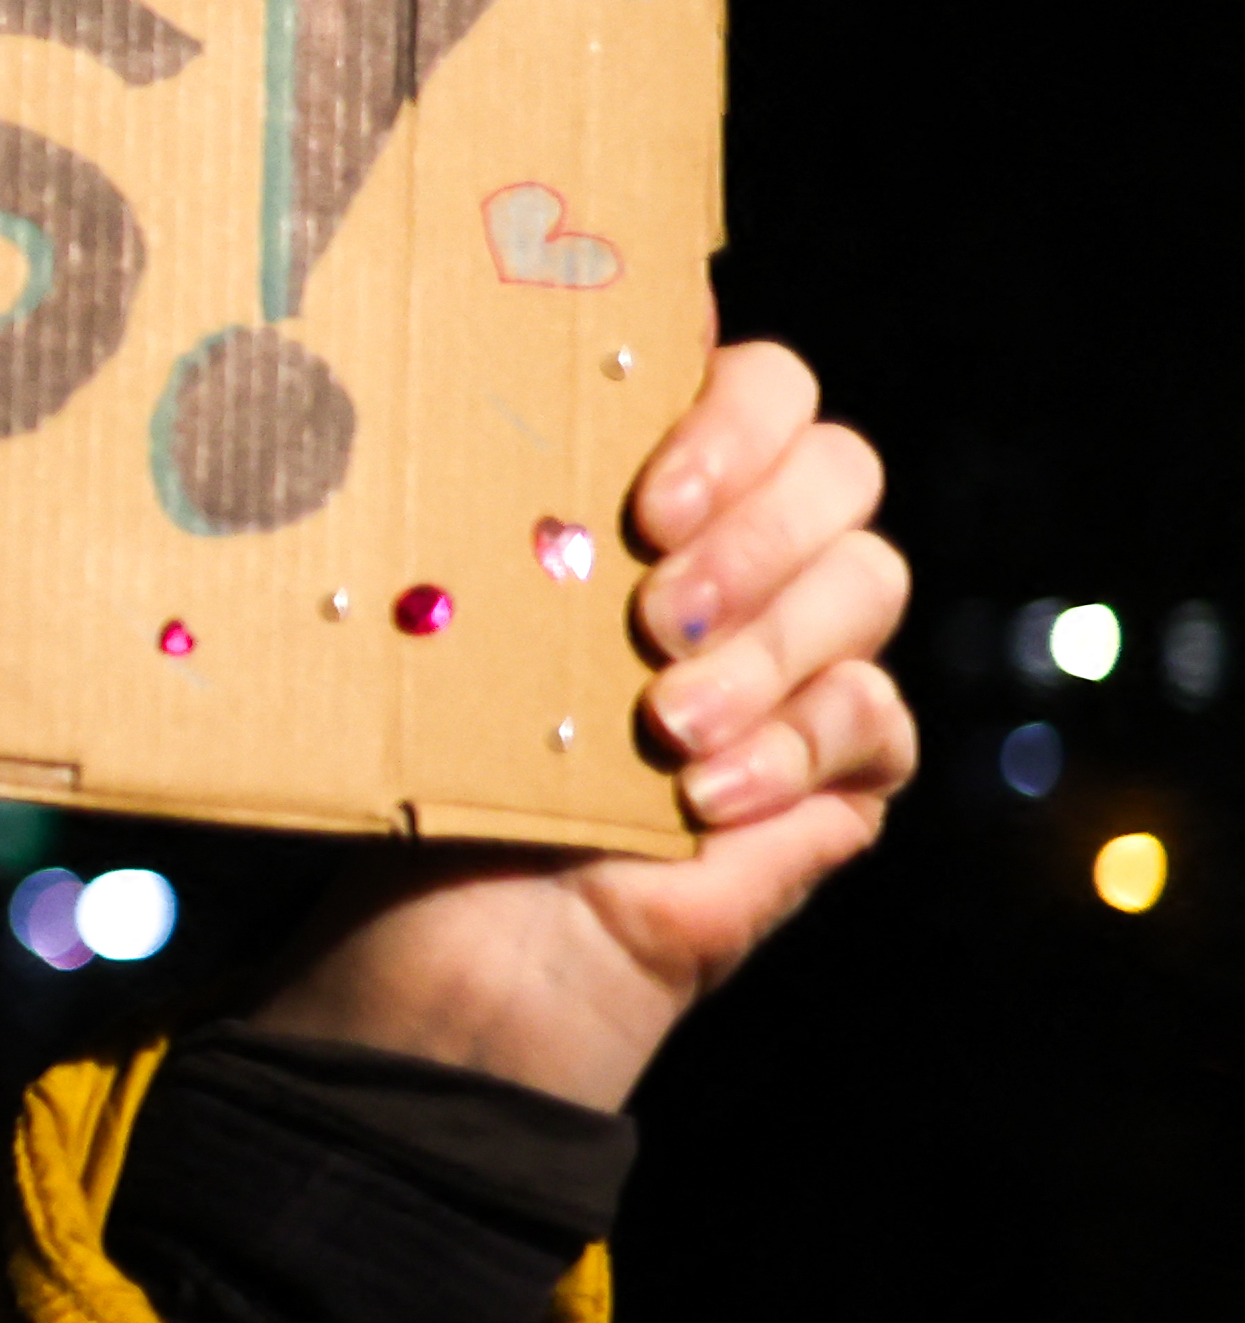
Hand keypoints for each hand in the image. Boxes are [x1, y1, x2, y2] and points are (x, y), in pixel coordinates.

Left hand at [256, 339, 909, 1110]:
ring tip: (662, 726)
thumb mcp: (473, 626)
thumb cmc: (449, 770)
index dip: (732, 419)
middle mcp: (752, 554)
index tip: (646, 501)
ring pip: (869, 580)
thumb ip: (511, 512)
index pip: (760, 387)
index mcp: (662, 492)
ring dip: (765, 651)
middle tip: (655, 616)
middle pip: (839, 467)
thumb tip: (477, 383)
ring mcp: (810, 653)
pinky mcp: (849, 763)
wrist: (474, 939)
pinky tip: (702, 801)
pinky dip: (789, 753)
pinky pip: (873, 718)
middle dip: (754, 535)